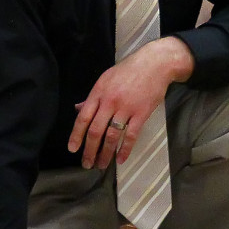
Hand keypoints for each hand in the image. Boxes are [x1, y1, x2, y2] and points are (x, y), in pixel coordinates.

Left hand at [68, 36, 192, 169]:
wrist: (155, 64)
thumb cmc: (130, 70)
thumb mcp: (106, 78)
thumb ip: (93, 96)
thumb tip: (78, 109)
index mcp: (99, 92)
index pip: (83, 118)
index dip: (76, 135)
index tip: (73, 149)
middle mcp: (110, 101)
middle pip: (95, 130)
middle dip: (89, 150)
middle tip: (87, 164)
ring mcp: (126, 108)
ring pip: (112, 136)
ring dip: (105, 153)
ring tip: (101, 165)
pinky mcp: (141, 113)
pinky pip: (131, 135)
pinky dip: (125, 149)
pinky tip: (121, 159)